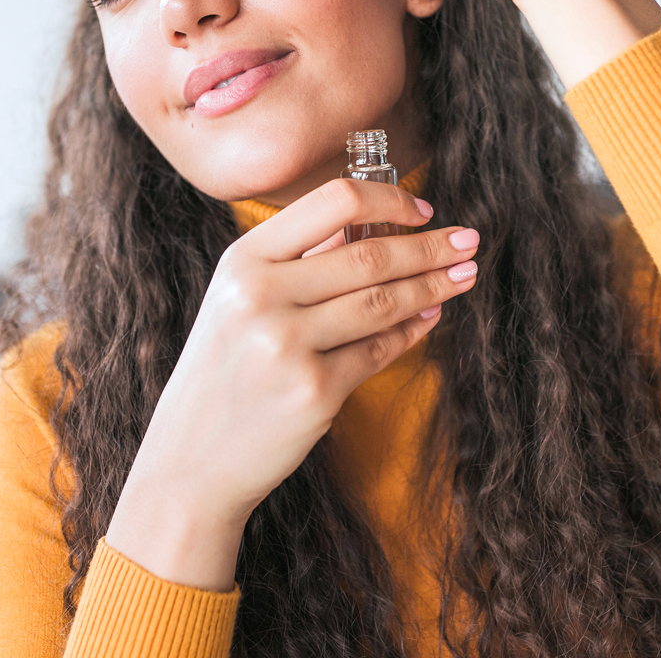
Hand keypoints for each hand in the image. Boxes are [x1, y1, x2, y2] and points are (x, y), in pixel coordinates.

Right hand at [105, 178, 479, 589]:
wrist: (191, 460)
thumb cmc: (225, 371)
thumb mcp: (239, 300)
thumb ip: (298, 261)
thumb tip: (378, 223)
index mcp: (243, 260)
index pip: (332, 202)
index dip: (389, 199)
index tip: (422, 209)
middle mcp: (261, 296)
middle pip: (369, 254)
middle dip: (429, 247)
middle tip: (468, 241)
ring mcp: (287, 345)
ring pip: (382, 302)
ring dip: (432, 286)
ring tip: (463, 276)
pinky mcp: (314, 392)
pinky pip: (379, 351)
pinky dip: (411, 332)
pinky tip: (430, 318)